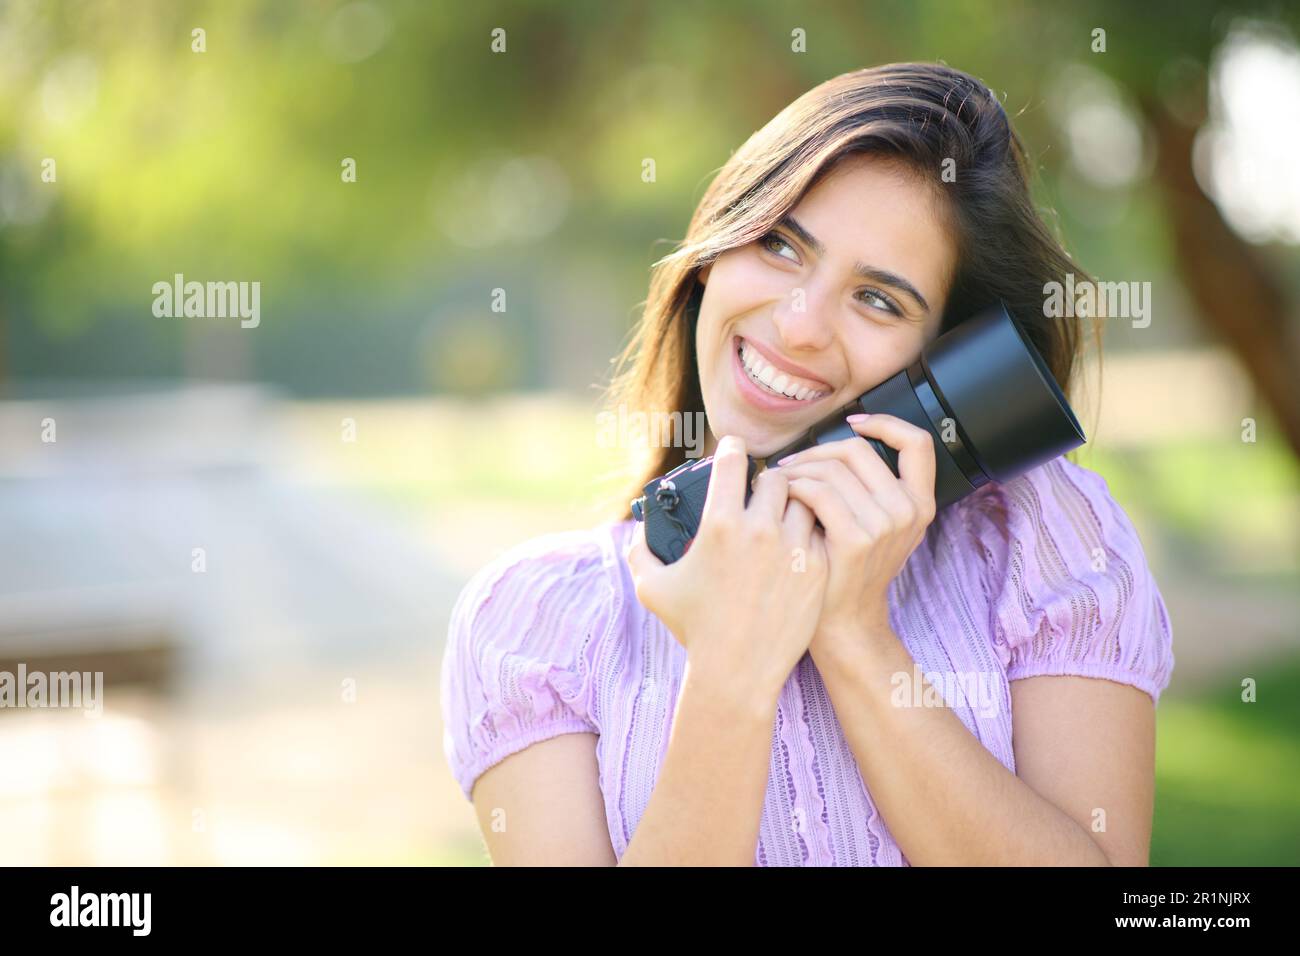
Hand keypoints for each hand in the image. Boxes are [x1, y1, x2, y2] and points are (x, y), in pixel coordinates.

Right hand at [625, 434, 828, 698]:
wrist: (738, 671)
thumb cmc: (694, 629)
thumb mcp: (653, 588)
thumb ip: (640, 552)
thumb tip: (640, 530)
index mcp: (720, 525)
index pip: (732, 461)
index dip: (732, 449)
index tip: (735, 450)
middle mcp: (760, 530)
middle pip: (775, 477)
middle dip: (767, 482)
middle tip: (763, 493)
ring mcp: (794, 548)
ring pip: (804, 501)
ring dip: (794, 504)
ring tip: (786, 516)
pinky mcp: (818, 568)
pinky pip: (821, 531)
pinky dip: (812, 531)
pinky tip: (803, 540)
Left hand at [771, 413, 937, 664]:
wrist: (843, 622)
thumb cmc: (847, 568)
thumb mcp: (878, 528)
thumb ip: (871, 489)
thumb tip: (835, 443)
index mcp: (920, 504)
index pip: (917, 443)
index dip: (885, 423)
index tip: (852, 422)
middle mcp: (909, 512)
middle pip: (859, 450)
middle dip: (817, 450)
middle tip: (791, 463)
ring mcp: (886, 526)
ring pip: (832, 469)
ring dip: (798, 469)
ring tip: (779, 482)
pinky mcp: (856, 540)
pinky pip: (817, 491)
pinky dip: (793, 488)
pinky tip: (781, 500)